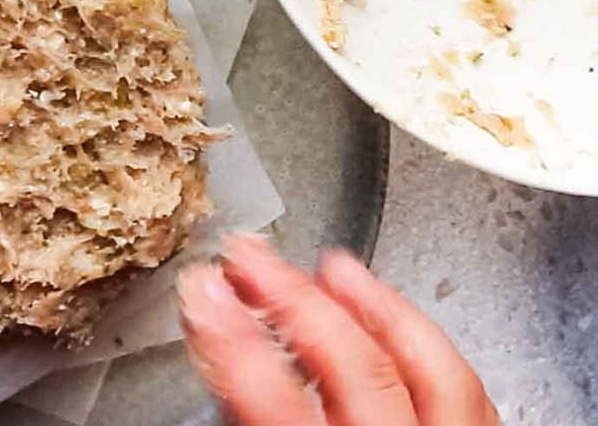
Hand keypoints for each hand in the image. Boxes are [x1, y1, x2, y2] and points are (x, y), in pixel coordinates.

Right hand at [178, 233, 497, 425]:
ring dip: (372, 307)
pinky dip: (420, 342)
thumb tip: (214, 347)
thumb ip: (246, 410)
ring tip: (325, 264)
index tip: (200, 290)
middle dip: (292, 297)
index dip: (235, 340)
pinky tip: (385, 314)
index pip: (281, 402)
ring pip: (431, 370)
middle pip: (357, 366)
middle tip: (242, 254)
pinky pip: (465, 392)